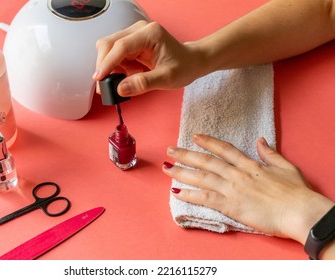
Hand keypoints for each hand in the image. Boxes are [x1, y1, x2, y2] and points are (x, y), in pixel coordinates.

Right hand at [93, 20, 203, 95]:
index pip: (121, 46)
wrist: (190, 62)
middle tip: (103, 86)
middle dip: (103, 65)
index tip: (99, 79)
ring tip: (119, 81)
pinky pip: (114, 55)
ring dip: (108, 67)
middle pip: (109, 44)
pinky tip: (126, 75)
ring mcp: (134, 35)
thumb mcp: (167, 78)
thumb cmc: (183, 67)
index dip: (107, 63)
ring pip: (108, 49)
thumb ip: (144, 83)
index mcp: (150, 33)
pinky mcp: (130, 43)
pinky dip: (115, 68)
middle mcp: (139, 30)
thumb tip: (120, 89)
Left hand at [162, 134, 333, 244]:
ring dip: (182, 172)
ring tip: (167, 168)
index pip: (224, 149)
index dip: (208, 141)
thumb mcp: (285, 167)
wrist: (299, 212)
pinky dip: (190, 194)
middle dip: (186, 155)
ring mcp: (232, 189)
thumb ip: (270, 153)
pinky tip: (177, 192)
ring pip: (201, 178)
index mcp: (249, 165)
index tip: (195, 136)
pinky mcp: (230, 206)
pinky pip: (205, 198)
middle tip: (170, 150)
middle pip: (206, 162)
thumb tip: (260, 140)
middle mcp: (236, 174)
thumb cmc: (296, 192)